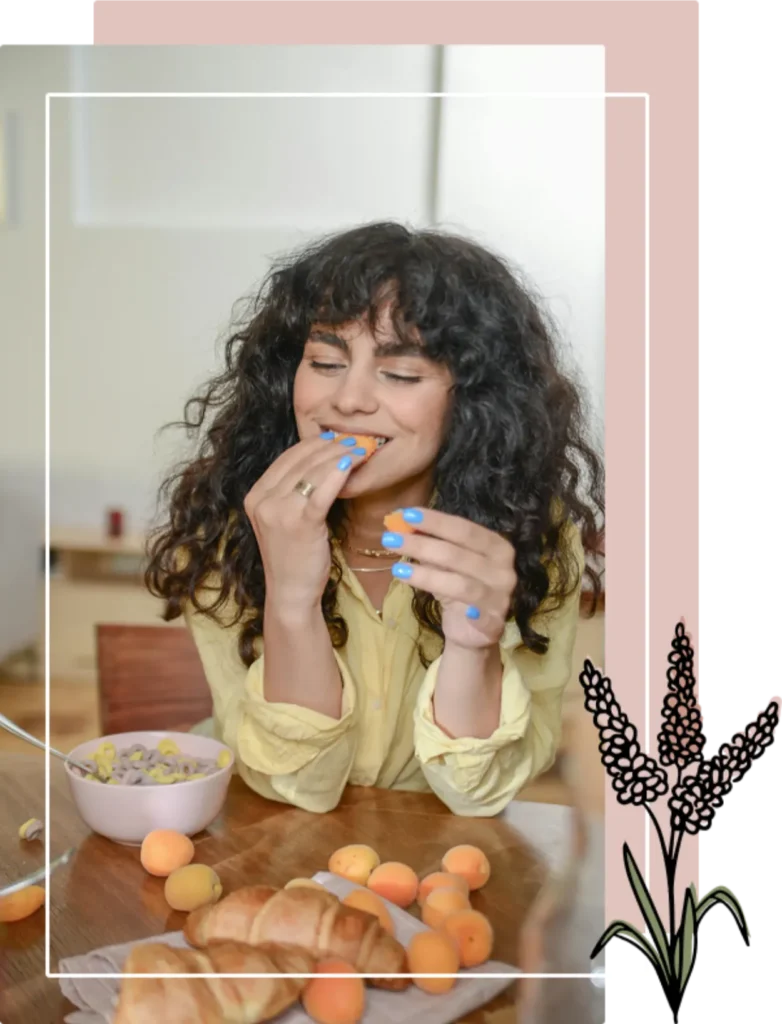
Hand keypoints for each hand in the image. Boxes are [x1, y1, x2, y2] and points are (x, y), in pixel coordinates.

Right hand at [244, 434, 372, 612]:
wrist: (291, 592)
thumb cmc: (293, 555)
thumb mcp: (283, 518)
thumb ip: (292, 491)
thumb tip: (323, 458)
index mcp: (255, 496)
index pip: (287, 459)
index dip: (315, 444)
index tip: (337, 438)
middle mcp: (262, 500)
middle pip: (301, 461)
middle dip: (332, 446)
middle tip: (356, 440)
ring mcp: (279, 512)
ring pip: (314, 472)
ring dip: (341, 456)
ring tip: (362, 449)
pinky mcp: (300, 523)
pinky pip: (322, 491)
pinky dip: (338, 474)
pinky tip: (352, 464)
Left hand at [382, 507, 516, 649]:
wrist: (473, 630)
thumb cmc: (459, 585)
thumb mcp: (445, 563)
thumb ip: (431, 543)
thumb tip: (401, 521)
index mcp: (497, 547)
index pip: (465, 529)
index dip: (436, 521)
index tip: (407, 515)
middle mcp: (504, 570)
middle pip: (458, 555)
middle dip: (422, 545)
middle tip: (390, 539)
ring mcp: (501, 598)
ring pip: (461, 585)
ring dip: (426, 576)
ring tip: (397, 570)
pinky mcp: (494, 624)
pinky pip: (479, 618)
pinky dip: (468, 613)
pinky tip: (444, 606)